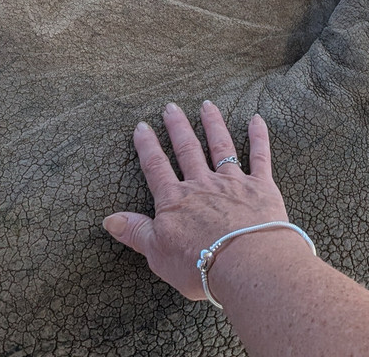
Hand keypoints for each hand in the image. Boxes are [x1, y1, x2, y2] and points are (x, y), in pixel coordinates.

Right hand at [103, 101, 292, 300]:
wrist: (245, 263)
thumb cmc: (199, 264)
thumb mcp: (157, 253)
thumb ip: (135, 232)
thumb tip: (108, 219)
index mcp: (176, 200)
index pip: (156, 167)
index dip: (147, 146)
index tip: (142, 127)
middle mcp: (202, 184)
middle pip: (187, 150)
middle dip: (178, 127)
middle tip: (171, 106)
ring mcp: (232, 182)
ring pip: (221, 146)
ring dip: (213, 124)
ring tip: (207, 105)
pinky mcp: (260, 186)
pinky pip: (260, 156)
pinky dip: (259, 137)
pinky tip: (257, 120)